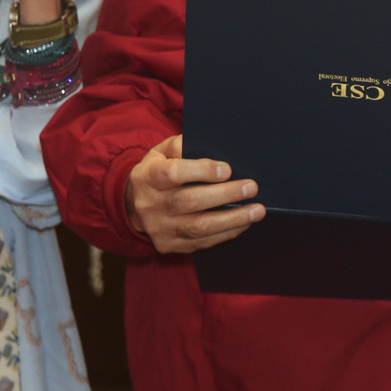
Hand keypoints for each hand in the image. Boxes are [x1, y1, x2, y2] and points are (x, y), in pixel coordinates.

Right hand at [126, 134, 265, 253]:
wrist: (133, 204)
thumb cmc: (156, 171)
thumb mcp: (161, 152)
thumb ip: (180, 146)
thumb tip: (205, 147)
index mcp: (146, 177)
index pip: (173, 174)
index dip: (201, 171)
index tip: (227, 170)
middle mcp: (149, 205)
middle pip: (188, 201)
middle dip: (224, 195)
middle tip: (251, 188)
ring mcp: (159, 228)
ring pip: (198, 227)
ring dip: (232, 219)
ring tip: (256, 211)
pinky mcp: (169, 245)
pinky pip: (201, 242)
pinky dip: (225, 233)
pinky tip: (243, 223)